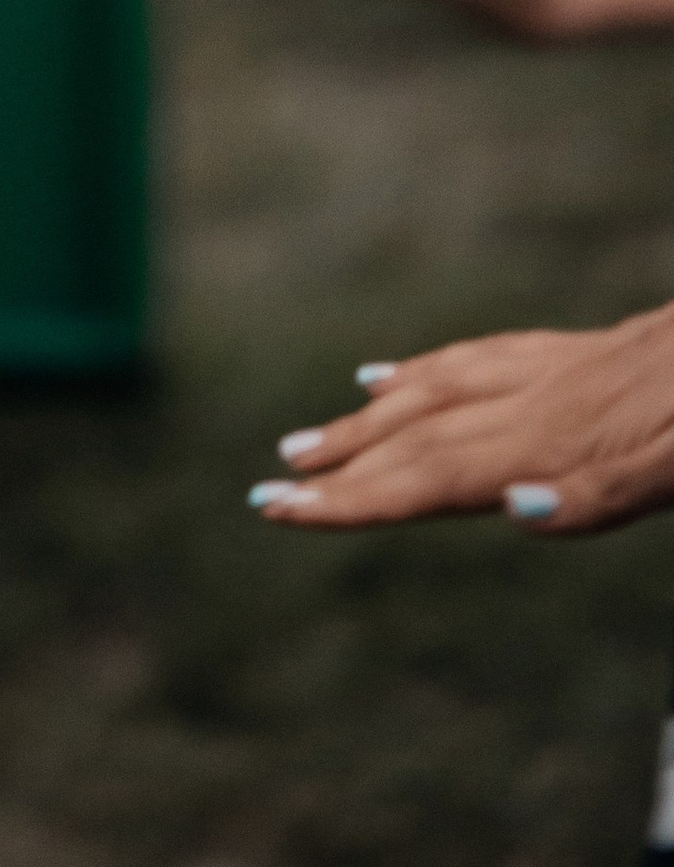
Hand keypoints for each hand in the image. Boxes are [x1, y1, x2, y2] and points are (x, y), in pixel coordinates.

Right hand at [246, 305, 673, 535]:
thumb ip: (600, 490)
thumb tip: (509, 503)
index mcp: (563, 439)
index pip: (435, 476)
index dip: (354, 500)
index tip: (277, 512)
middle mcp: (544, 400)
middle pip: (423, 437)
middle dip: (341, 469)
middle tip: (267, 490)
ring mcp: (558, 370)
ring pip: (441, 394)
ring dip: (367, 423)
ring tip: (306, 439)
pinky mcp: (581, 354)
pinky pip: (479, 360)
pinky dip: (422, 375)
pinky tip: (392, 375)